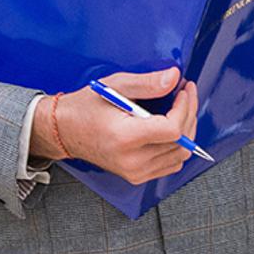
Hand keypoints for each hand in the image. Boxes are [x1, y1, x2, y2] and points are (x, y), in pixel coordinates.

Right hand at [30, 68, 199, 184]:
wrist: (65, 131)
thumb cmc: (85, 108)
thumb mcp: (114, 86)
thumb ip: (147, 83)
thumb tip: (173, 78)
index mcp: (125, 137)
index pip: (172, 129)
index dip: (184, 107)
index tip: (183, 90)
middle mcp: (131, 160)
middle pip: (181, 142)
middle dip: (189, 113)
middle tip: (185, 93)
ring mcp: (135, 172)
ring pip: (180, 155)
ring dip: (186, 129)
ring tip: (180, 108)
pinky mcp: (137, 176)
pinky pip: (171, 164)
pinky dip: (177, 146)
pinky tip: (171, 127)